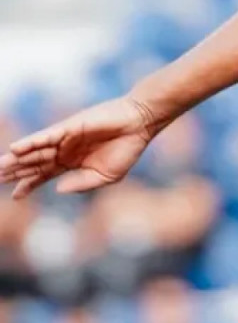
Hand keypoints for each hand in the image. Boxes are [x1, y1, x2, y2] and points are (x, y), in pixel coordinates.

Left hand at [0, 95, 160, 200]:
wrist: (138, 126)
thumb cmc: (126, 149)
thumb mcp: (105, 177)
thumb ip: (81, 184)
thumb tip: (57, 189)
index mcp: (73, 164)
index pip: (45, 176)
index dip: (29, 185)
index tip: (14, 196)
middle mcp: (64, 151)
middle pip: (35, 164)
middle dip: (16, 172)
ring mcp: (64, 139)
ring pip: (36, 152)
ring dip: (17, 160)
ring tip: (0, 167)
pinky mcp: (68, 128)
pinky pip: (45, 137)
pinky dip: (30, 143)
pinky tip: (15, 149)